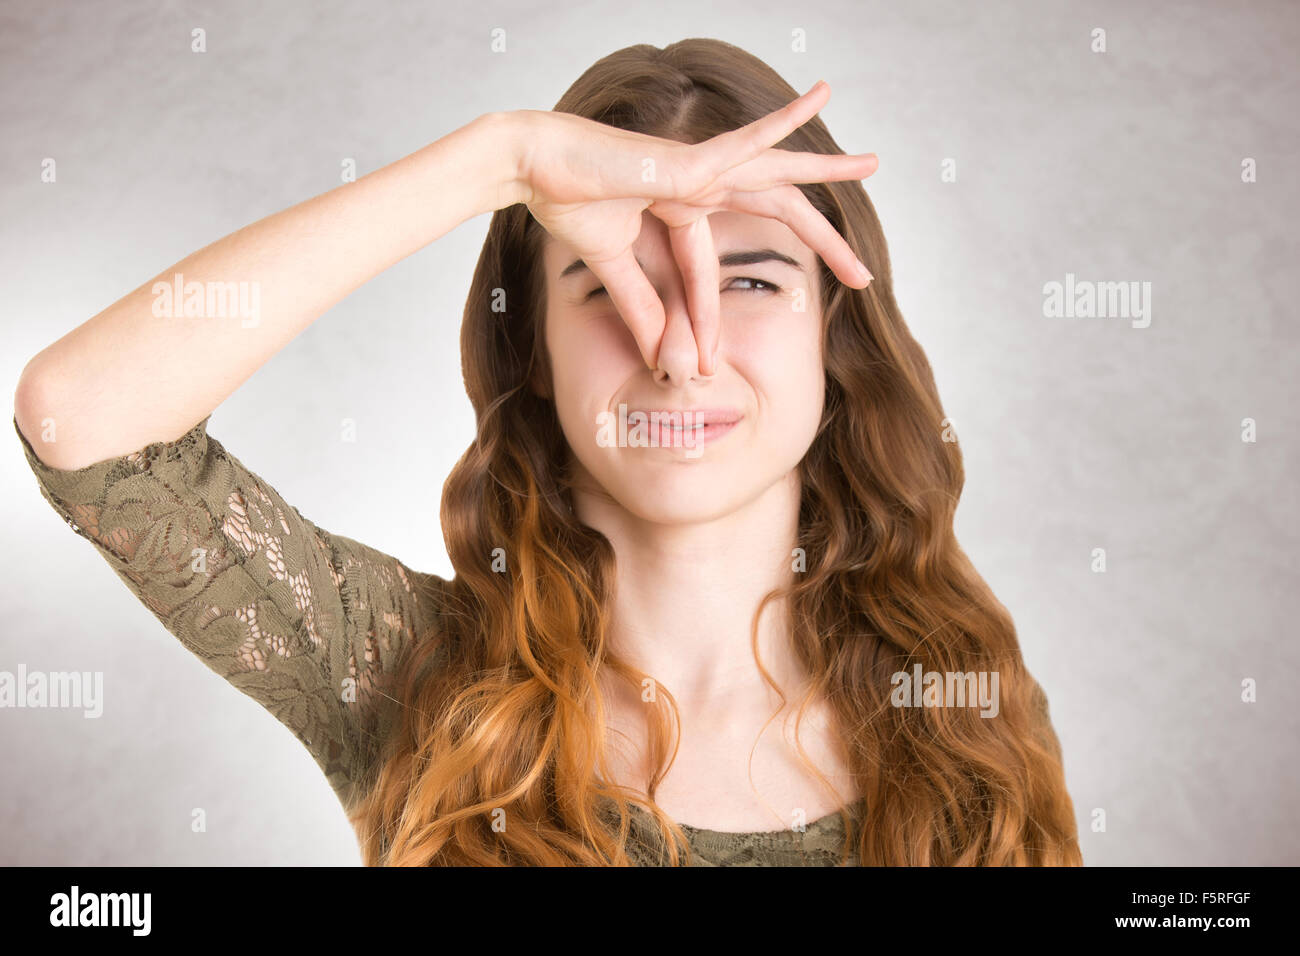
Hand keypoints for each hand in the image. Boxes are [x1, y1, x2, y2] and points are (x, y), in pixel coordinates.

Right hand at [510, 81, 876, 373]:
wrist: (531, 166)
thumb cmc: (565, 199)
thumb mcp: (613, 263)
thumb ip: (640, 302)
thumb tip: (661, 354)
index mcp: (682, 204)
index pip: (715, 265)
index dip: (713, 317)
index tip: (710, 365)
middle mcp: (701, 180)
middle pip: (776, 210)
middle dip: (824, 241)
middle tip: (863, 275)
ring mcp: (698, 165)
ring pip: (778, 172)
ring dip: (826, 169)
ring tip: (872, 163)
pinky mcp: (688, 158)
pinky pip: (744, 141)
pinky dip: (781, 123)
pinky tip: (817, 98)